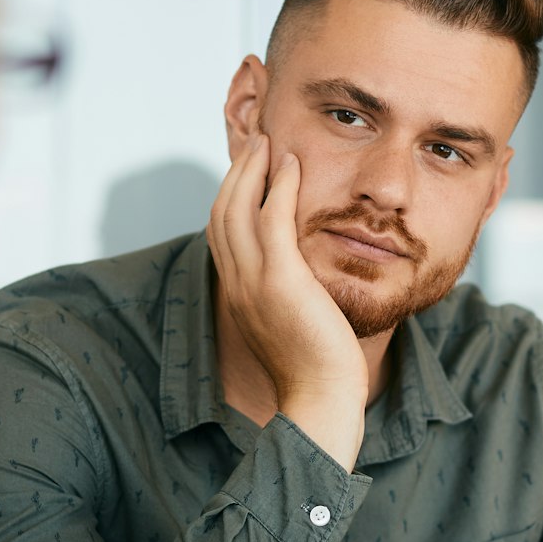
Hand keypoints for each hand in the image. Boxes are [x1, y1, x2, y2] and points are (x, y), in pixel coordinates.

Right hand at [208, 134, 367, 466]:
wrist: (320, 401)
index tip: (250, 168)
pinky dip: (280, 186)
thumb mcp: (293, 324)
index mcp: (236, 295)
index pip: (222, 232)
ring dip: (254, 168)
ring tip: (270, 141)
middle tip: (257, 140)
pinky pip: (272, 220)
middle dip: (237, 171)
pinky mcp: (280, 282)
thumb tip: (302, 279)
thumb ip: (288, 296)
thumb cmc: (317, 370)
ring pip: (239, 208)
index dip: (231, 194)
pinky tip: (293, 164)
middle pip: (222, 211)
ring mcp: (254, 283)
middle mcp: (236, 285)